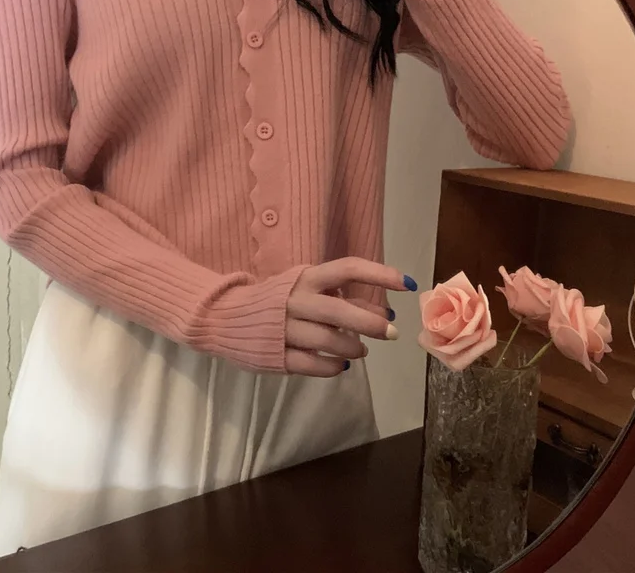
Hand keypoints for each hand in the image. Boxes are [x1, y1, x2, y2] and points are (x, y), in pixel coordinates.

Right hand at [285, 257, 415, 376]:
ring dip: (352, 347)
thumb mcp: (307, 290)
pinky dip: (332, 366)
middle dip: (370, 323)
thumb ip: (343, 299)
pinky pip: (313, 364)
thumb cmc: (278, 300)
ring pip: (328, 340)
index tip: (407, 284)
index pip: (348, 268)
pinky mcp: (277, 354)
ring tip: (360, 351)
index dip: (380, 274)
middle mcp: (296, 300)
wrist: (227, 316)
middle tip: (392, 333)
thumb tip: (386, 314)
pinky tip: (340, 365)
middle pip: (339, 310)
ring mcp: (284, 328)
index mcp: (306, 278)